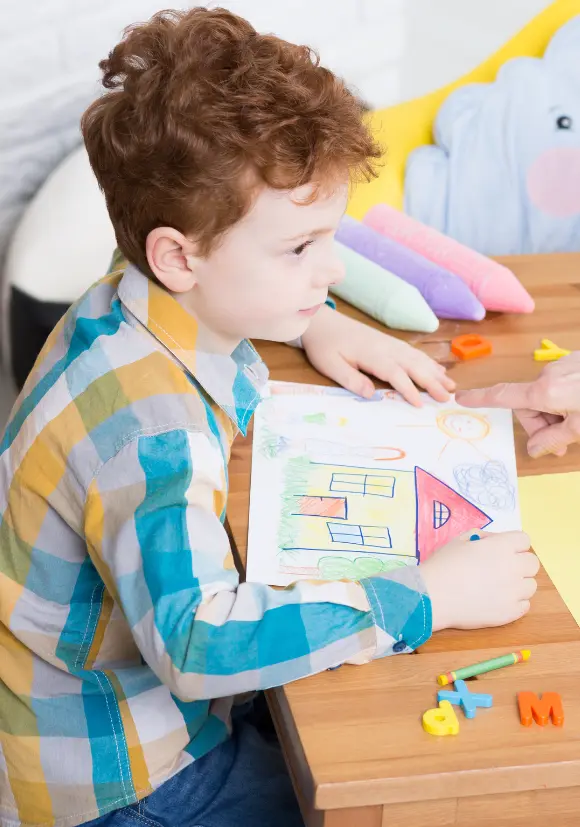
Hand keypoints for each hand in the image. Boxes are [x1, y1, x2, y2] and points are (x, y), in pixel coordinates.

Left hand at [301, 306, 454, 406]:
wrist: (324, 322)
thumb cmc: (325, 346)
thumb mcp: (330, 365)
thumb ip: (350, 379)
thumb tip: (371, 395)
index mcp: (372, 354)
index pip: (395, 373)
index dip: (409, 389)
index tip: (421, 404)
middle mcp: (386, 347)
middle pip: (413, 365)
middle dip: (432, 381)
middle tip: (448, 397)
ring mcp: (390, 343)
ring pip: (418, 358)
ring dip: (435, 371)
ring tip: (452, 385)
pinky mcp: (389, 342)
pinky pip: (413, 352)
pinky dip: (428, 361)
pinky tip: (438, 370)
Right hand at [420, 530, 538, 630]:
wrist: (432, 596)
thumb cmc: (443, 565)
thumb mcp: (459, 540)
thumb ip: (483, 537)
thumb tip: (494, 542)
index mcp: (501, 547)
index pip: (524, 540)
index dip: (513, 544)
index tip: (502, 550)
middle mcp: (513, 568)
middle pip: (533, 563)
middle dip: (520, 563)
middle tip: (501, 569)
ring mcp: (514, 592)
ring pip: (531, 586)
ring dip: (518, 584)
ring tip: (498, 587)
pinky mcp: (510, 613)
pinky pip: (525, 606)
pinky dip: (514, 603)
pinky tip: (497, 600)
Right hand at [456, 352, 579, 457]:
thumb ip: (553, 440)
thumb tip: (533, 449)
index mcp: (545, 391)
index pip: (503, 396)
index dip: (479, 398)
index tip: (460, 398)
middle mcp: (548, 374)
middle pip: (529, 403)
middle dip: (540, 423)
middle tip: (561, 444)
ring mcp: (562, 364)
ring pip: (546, 395)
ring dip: (555, 412)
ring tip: (577, 423)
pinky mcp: (574, 361)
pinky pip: (560, 384)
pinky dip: (565, 398)